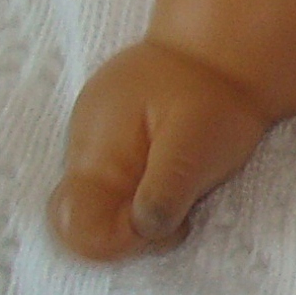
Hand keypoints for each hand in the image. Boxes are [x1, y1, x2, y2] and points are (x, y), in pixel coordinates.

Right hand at [47, 40, 276, 260]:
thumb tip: (143, 229)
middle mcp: (85, 154)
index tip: (167, 224)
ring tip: (182, 188)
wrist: (219, 52)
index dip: (119, 241)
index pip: (75, 226)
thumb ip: (166, 189)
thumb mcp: (197, 143)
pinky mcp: (111, 150)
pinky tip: (175, 178)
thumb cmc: (213, 98)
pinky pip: (113, 193)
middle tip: (178, 214)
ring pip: (99, 211)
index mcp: (98, 152)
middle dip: (128, 236)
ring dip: (139, 217)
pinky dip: (143, 199)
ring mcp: (95, 150)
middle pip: (80, 226)